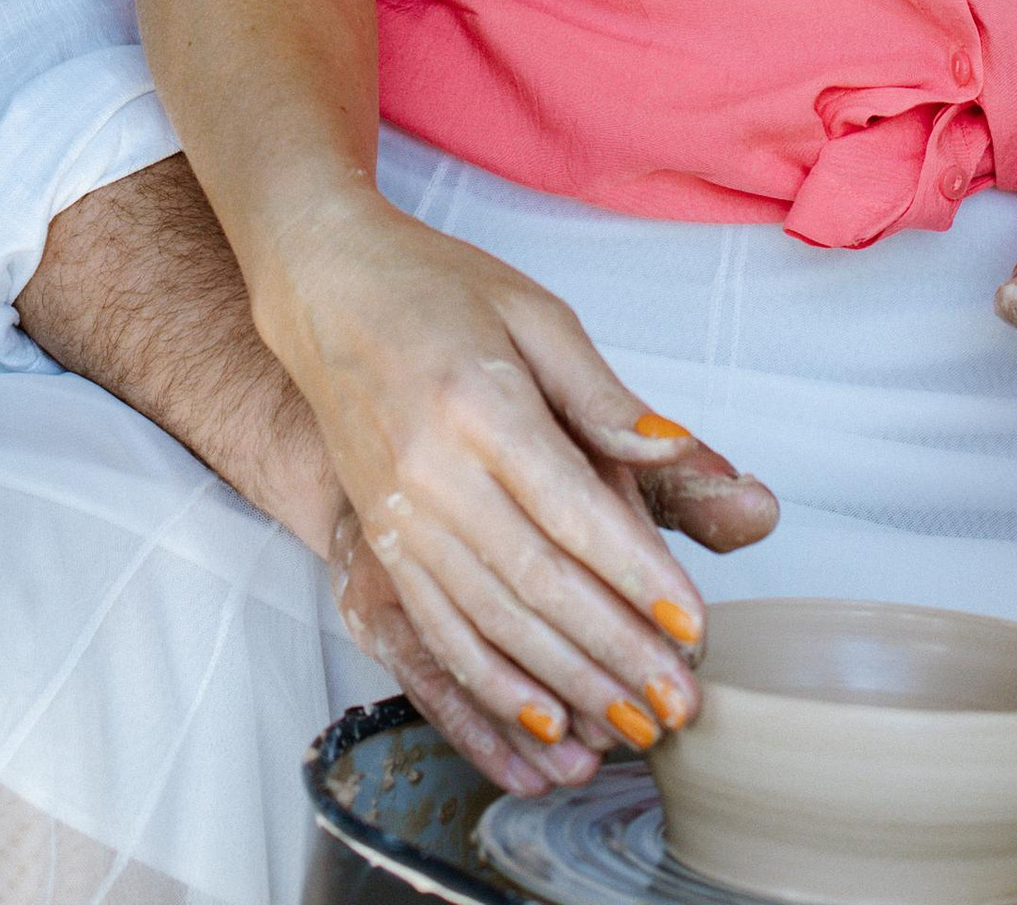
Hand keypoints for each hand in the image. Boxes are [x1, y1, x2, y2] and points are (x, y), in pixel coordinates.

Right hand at [269, 198, 769, 779]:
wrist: (324, 289)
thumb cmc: (437, 289)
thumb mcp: (533, 314)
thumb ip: (602, 395)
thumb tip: (677, 450)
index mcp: (479, 400)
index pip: (570, 508)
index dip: (635, 575)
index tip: (693, 626)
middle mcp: (432, 469)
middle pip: (536, 581)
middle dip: (615, 652)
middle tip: (680, 703)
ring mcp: (398, 513)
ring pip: (491, 621)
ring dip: (566, 683)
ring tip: (633, 727)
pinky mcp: (379, 540)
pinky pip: (437, 629)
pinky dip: (491, 684)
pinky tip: (542, 722)